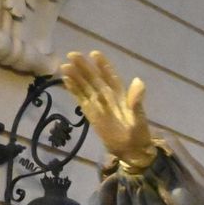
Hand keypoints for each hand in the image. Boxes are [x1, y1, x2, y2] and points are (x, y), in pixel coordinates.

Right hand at [60, 50, 157, 170]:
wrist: (131, 150)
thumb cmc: (138, 133)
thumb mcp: (138, 116)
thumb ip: (135, 100)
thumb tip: (139, 80)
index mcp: (120, 94)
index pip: (110, 76)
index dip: (103, 65)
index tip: (94, 54)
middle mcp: (108, 96)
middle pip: (94, 78)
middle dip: (84, 67)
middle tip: (72, 55)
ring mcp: (98, 104)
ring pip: (85, 87)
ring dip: (75, 77)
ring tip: (64, 66)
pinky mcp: (91, 114)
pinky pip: (81, 99)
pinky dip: (74, 90)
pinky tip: (65, 81)